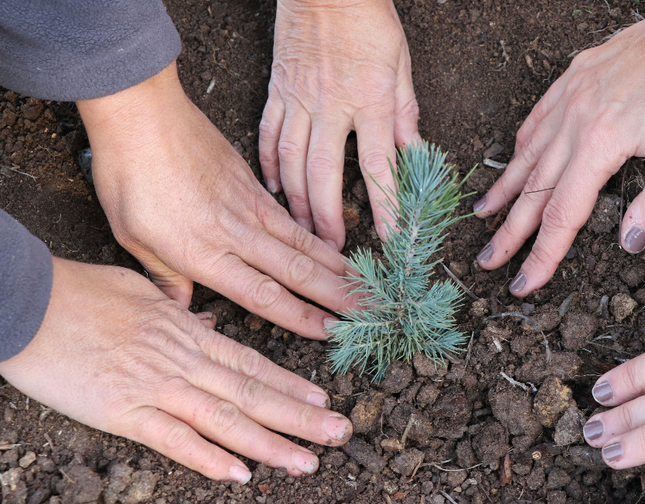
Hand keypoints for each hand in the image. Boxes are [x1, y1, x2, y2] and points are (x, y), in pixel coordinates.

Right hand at [0, 258, 351, 480]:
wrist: (30, 301)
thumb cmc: (83, 293)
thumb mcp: (143, 293)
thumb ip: (180, 314)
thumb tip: (207, 325)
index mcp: (188, 333)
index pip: (252, 365)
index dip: (292, 385)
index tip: (324, 401)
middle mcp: (183, 361)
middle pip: (253, 394)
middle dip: (300, 417)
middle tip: (340, 433)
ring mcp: (155, 386)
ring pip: (225, 419)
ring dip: (269, 443)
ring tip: (305, 461)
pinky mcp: (122, 411)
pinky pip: (172, 438)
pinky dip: (207, 457)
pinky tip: (238, 473)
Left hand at [77, 62, 357, 339]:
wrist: (143, 112)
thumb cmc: (129, 176)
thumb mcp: (132, 237)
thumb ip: (165, 279)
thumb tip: (184, 313)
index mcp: (203, 253)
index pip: (263, 295)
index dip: (300, 317)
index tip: (331, 332)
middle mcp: (235, 234)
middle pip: (294, 271)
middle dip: (335, 295)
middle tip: (369, 310)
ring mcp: (248, 206)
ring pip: (301, 243)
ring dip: (335, 267)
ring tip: (363, 283)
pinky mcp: (253, 184)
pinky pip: (292, 218)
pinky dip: (317, 236)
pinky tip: (333, 247)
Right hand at [259, 0, 419, 247]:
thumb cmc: (369, 20)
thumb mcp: (401, 65)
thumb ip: (405, 113)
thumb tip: (414, 153)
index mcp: (371, 101)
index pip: (379, 164)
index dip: (386, 204)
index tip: (390, 237)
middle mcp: (333, 106)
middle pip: (326, 172)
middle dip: (327, 215)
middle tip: (331, 246)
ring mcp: (300, 100)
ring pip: (292, 160)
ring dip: (296, 200)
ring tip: (301, 230)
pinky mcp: (278, 90)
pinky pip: (268, 134)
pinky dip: (268, 165)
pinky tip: (273, 189)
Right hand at [474, 13, 644, 296]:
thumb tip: (629, 244)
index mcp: (602, 144)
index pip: (562, 214)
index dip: (542, 254)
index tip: (523, 283)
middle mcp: (575, 122)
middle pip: (534, 190)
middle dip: (510, 232)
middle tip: (488, 261)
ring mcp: (569, 98)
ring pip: (527, 154)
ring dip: (504, 191)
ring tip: (482, 216)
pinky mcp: (572, 79)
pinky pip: (536, 119)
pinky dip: (521, 146)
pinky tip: (511, 161)